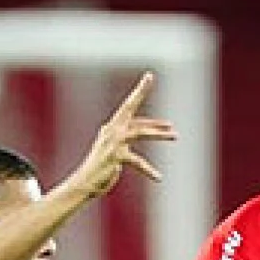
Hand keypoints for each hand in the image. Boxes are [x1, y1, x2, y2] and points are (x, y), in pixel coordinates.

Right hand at [69, 73, 176, 199]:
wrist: (84, 183)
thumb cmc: (100, 169)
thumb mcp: (114, 151)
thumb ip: (124, 140)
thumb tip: (137, 137)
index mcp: (111, 128)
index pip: (128, 107)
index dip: (139, 92)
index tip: (149, 76)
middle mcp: (111, 130)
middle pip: (129, 108)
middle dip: (140, 93)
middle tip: (152, 79)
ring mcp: (113, 142)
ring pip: (140, 132)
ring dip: (159, 134)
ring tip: (175, 135)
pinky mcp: (115, 156)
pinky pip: (137, 162)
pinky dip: (149, 170)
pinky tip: (158, 178)